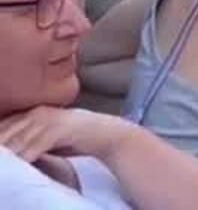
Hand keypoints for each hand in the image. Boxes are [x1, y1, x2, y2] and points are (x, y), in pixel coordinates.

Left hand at [0, 105, 130, 163]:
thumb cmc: (75, 137)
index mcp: (33, 112)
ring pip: (19, 140)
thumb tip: (9, 151)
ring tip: (4, 165)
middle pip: (7, 132)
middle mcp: (38, 112)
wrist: (106, 134)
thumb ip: (29, 138)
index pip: (4, 125)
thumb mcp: (48, 135)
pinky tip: (22, 164)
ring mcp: (49, 119)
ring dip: (9, 155)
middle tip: (0, 158)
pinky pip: (36, 146)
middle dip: (1, 147)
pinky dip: (26, 156)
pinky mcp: (60, 129)